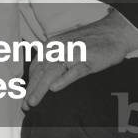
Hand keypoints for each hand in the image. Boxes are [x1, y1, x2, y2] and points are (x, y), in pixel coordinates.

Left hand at [23, 10, 137, 109]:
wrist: (113, 32)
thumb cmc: (90, 41)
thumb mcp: (67, 45)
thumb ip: (54, 57)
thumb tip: (42, 75)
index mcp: (52, 45)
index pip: (36, 67)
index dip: (29, 83)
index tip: (24, 96)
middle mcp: (60, 48)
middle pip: (41, 71)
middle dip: (31, 89)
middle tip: (24, 106)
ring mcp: (74, 54)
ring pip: (53, 73)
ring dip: (41, 88)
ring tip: (33, 102)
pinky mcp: (89, 60)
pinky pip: (74, 71)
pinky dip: (63, 80)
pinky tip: (54, 89)